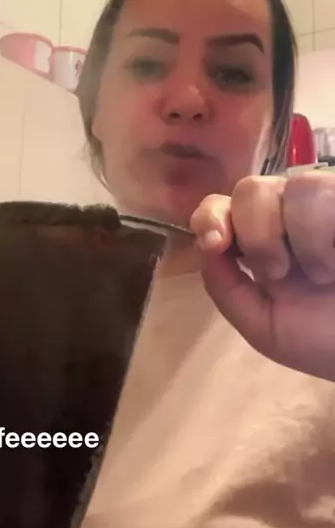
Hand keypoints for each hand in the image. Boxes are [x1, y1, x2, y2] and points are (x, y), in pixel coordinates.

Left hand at [190, 171, 334, 381]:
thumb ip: (227, 288)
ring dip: (301, 237)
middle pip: (250, 189)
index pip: (221, 205)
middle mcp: (291, 215)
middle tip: (281, 274)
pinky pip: (326, 190)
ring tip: (323, 273)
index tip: (217, 243)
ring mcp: (327, 202)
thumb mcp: (265, 327)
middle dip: (258, 235)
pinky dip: (325, 231)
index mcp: (262, 242)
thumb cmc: (328, 341)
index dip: (210, 216)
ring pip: (294, 186)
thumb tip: (205, 245)